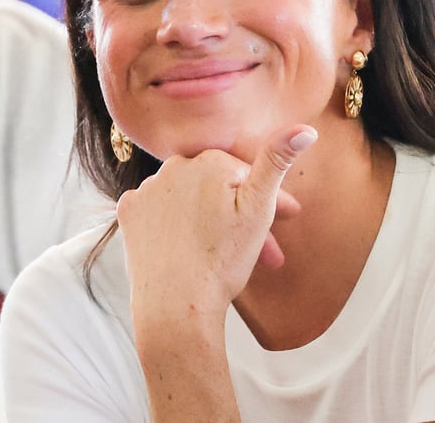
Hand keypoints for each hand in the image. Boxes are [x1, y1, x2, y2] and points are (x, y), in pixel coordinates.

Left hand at [117, 125, 316, 320]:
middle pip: (217, 187)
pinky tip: (188, 242)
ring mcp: (147, 189)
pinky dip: (174, 222)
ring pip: (188, 198)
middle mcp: (173, 167)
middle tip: (266, 249)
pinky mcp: (129, 212)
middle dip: (240, 213)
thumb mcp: (259, 210)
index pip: (246, 174)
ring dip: (207, 217)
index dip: (271, 199)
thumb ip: (277, 163)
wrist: (175, 306)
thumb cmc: (221, 261)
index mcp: (208, 161)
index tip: (288, 219)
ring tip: (227, 252)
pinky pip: (159, 210)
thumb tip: (305, 129)